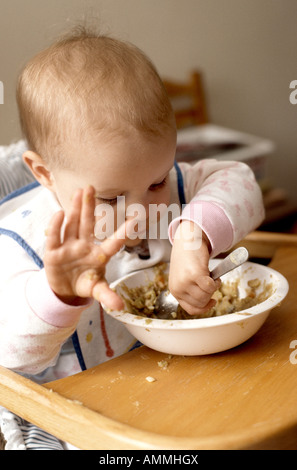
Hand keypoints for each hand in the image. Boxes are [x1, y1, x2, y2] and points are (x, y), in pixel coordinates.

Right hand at [44, 186, 129, 309]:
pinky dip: (56, 225)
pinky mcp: (54, 251)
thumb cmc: (85, 284)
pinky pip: (55, 236)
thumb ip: (107, 297)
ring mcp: (69, 246)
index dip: (125, 231)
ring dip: (75, 209)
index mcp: (99, 254)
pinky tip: (60, 213)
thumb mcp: (97, 290)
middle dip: (90, 206)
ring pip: (73, 224)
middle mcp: (85, 245)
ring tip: (79, 192)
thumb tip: (121, 308)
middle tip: (92, 187)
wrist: (65, 289)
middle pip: (88, 224)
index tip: (137, 217)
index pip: (114, 241)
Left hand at [169, 221, 219, 315]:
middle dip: (210, 295)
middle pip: (201, 304)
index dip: (204, 308)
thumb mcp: (184, 278)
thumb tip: (207, 303)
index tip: (212, 302)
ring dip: (214, 288)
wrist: (186, 240)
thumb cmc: (187, 259)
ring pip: (206, 296)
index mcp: (175, 291)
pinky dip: (216, 282)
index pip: (191, 309)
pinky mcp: (194, 274)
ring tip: (211, 277)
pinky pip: (211, 287)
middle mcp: (178, 288)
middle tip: (211, 284)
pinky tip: (214, 275)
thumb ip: (191, 291)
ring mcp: (185, 282)